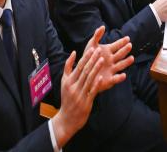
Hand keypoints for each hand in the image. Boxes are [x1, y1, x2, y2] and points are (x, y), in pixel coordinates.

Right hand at [53, 27, 131, 147]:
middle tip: (99, 50)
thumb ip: (68, 67)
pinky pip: (92, 91)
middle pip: (84, 71)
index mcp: (68, 82)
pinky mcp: (86, 103)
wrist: (67, 119)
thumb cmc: (66, 98)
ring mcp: (80, 95)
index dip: (86, 57)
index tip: (92, 49)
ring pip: (89, 79)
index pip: (78, 67)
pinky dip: (96, 84)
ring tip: (102, 60)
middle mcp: (74, 87)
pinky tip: (102, 77)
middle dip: (92, 60)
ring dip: (96, 69)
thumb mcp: (64, 82)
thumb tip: (74, 52)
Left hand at [84, 26, 133, 90]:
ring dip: (126, 62)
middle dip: (125, 50)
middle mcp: (112, 60)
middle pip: (120, 54)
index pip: (117, 45)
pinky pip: (115, 79)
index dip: (122, 42)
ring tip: (132, 58)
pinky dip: (120, 78)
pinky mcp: (109, 79)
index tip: (127, 38)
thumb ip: (97, 36)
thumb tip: (103, 26)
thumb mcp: (91, 45)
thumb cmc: (88, 57)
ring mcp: (111, 69)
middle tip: (130, 45)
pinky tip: (124, 75)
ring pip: (121, 65)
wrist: (83, 72)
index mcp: (108, 51)